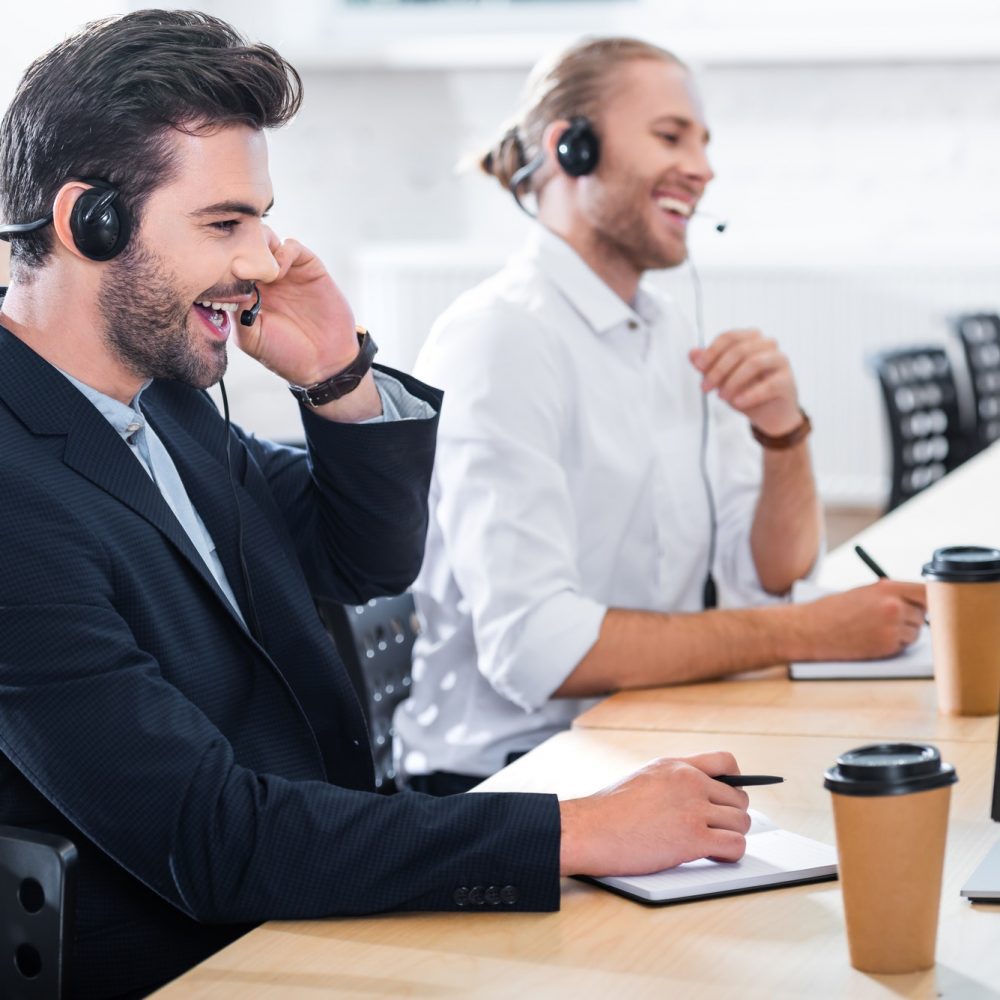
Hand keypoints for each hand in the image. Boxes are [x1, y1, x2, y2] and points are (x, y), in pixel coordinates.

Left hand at [234, 232, 359, 386]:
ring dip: (260, 246)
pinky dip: (283, 251)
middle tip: (238, 264)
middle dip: (238, 247)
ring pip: (266, 241)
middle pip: (244, 245)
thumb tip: (227, 282)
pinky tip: (279, 270)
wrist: (325, 363)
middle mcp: (264, 279)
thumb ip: (237, 311)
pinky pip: (292, 247)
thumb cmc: (286, 355)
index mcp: (246, 293)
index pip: (227, 264)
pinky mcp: (309, 269)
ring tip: (259, 267)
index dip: (222, 262)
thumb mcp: (251, 339)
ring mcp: (287, 272)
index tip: (219, 272)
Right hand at [558, 752, 749, 876]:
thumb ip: (672, 782)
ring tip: (711, 846)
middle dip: (730, 817)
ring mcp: (693, 808)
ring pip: (741, 822)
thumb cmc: (607, 813)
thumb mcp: (643, 779)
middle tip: (714, 831)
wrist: (588, 829)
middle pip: (738, 798)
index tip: (728, 798)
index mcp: (675, 766)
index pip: (726, 762)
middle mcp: (689, 781)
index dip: (735, 782)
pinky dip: (730, 854)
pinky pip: (735, 845)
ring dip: (731, 837)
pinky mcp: (693, 837)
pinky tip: (713, 856)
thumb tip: (695, 797)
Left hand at [690, 329, 800, 436]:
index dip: (711, 352)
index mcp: (751, 338)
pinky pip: (768, 385)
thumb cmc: (746, 392)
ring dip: (732, 381)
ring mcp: (780, 361)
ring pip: (753, 363)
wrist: (770, 415)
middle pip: (739, 350)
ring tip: (722, 397)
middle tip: (705, 388)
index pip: (729, 337)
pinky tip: (738, 403)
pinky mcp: (788, 380)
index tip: (699, 367)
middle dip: (718, 370)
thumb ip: (708, 366)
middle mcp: (767, 345)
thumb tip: (692, 353)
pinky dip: (750, 395)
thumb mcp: (722, 379)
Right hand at [794, 580, 926, 660]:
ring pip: (916, 633)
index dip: (930, 600)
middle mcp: (893, 606)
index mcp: (887, 588)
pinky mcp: (887, 646)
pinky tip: (873, 639)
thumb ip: (891, 595)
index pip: (927, 592)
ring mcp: (891, 627)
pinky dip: (893, 645)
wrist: (811, 629)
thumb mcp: (864, 593)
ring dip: (904, 634)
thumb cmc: (833, 611)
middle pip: (923, 615)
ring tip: (877, 630)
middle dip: (912, 618)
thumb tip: (918, 604)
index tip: (931, 604)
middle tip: (893, 620)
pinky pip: (903, 646)